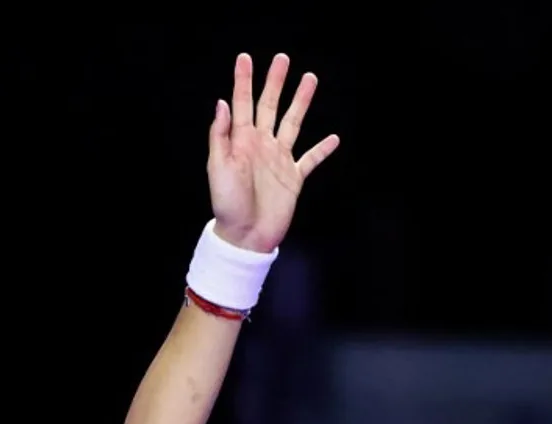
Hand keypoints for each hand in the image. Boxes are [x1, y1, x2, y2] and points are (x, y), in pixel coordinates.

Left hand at [207, 53, 339, 252]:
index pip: (242, 104)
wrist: (245, 236)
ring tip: (310, 79)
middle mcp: (261, 146)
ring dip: (301, 102)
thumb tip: (223, 103)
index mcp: (241, 142)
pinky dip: (323, 149)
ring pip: (293, 123)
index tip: (245, 58)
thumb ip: (220, 136)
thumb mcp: (217, 168)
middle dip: (275, 82)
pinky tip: (334, 138)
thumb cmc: (227, 205)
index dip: (244, 81)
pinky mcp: (293, 178)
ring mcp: (279, 160)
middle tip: (282, 59)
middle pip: (270, 106)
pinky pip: (311, 159)